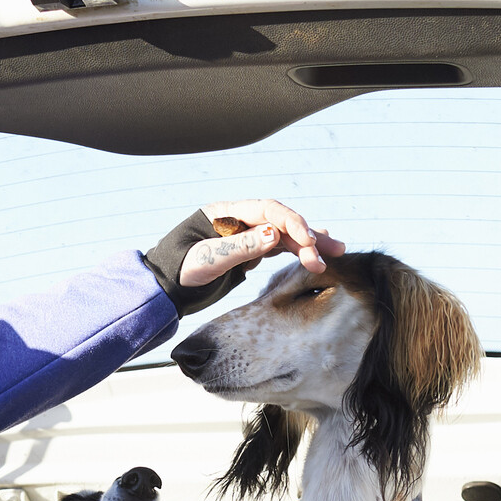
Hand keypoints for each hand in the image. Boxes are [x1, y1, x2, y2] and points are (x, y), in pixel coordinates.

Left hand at [182, 200, 346, 287]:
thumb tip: (275, 235)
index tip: (308, 242)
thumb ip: (239, 247)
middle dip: (307, 236)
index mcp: (225, 213)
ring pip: (282, 234)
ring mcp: (244, 235)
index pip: (267, 211)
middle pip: (279, 222)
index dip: (291, 223)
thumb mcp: (207, 261)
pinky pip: (277, 246)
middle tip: (331, 253)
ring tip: (336, 252)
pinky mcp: (247, 251)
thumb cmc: (178, 272)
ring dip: (308, 243)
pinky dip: (296, 249)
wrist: (164, 289)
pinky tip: (315, 252)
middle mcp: (238, 220)